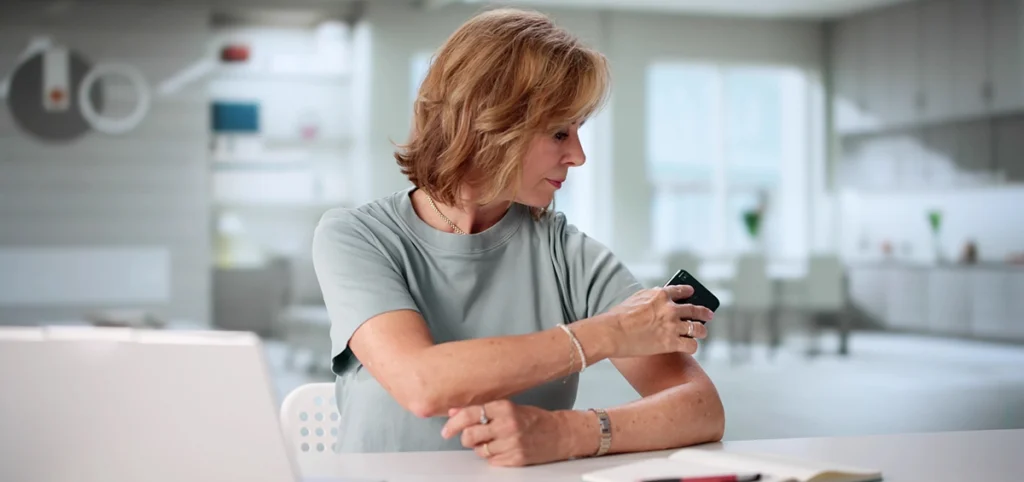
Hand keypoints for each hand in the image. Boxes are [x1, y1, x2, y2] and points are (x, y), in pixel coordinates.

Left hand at [441, 400, 571, 466]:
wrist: (560, 434)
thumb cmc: (534, 419)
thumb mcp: (508, 408)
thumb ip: (481, 409)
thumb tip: (453, 411)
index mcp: (505, 407)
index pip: (470, 414)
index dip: (454, 423)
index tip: (447, 429)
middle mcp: (507, 425)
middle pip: (470, 435)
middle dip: (466, 438)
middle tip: (470, 437)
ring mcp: (512, 443)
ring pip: (479, 450)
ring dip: (480, 447)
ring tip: (493, 441)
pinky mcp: (516, 459)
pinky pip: (491, 461)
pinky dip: (492, 456)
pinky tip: (502, 449)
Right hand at [604, 285, 712, 357]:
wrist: (612, 332)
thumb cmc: (618, 316)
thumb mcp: (635, 298)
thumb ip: (650, 295)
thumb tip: (659, 294)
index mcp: (661, 295)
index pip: (681, 290)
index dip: (689, 292)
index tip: (692, 293)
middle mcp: (671, 309)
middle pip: (694, 309)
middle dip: (704, 312)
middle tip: (708, 314)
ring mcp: (672, 326)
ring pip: (697, 328)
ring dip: (701, 331)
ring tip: (701, 333)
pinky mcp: (671, 343)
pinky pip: (691, 345)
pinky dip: (692, 346)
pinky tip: (689, 347)